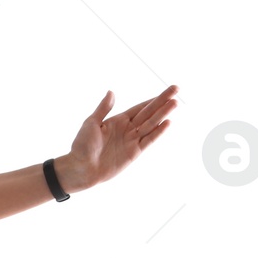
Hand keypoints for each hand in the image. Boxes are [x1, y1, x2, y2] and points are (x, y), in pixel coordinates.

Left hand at [61, 84, 177, 191]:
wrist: (81, 168)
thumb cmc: (82, 146)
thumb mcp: (91, 123)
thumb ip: (103, 108)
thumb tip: (111, 92)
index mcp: (118, 120)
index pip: (140, 107)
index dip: (154, 99)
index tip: (168, 90)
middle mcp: (128, 129)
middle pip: (149, 113)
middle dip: (163, 102)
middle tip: (176, 89)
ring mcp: (132, 141)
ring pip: (151, 125)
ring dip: (163, 114)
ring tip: (175, 103)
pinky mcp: (134, 153)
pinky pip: (148, 141)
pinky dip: (158, 132)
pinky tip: (167, 123)